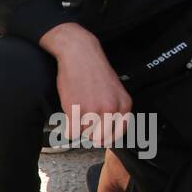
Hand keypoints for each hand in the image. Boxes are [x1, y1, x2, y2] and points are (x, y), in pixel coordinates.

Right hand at [41, 24, 132, 148]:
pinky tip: (69, 119)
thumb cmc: (94, 71)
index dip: (108, 136)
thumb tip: (108, 132)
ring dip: (79, 127)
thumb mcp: (114, 90)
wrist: (80, 54)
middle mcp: (111, 109)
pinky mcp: (76, 110)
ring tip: (78, 113)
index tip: (100, 135)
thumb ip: (115, 109)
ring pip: (85, 134)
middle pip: (101, 137)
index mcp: (123, 104)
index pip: (119, 132)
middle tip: (87, 126)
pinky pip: (72, 133)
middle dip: (92, 135)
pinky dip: (68, 130)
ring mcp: (93, 110)